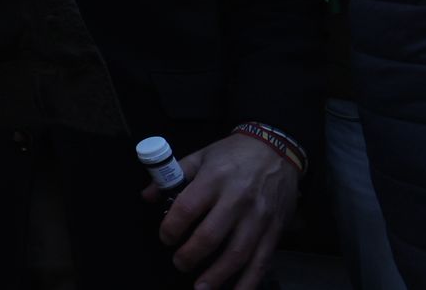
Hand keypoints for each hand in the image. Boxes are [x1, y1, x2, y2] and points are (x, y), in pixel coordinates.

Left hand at [145, 132, 300, 289]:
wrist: (278, 150)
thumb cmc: (234, 154)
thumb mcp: (202, 156)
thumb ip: (174, 176)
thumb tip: (148, 196)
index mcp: (214, 179)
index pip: (187, 209)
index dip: (171, 228)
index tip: (166, 238)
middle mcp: (237, 200)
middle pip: (210, 236)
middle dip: (190, 256)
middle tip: (179, 263)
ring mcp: (258, 218)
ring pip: (236, 255)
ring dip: (216, 276)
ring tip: (200, 287)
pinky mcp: (274, 231)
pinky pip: (261, 262)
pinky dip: (249, 283)